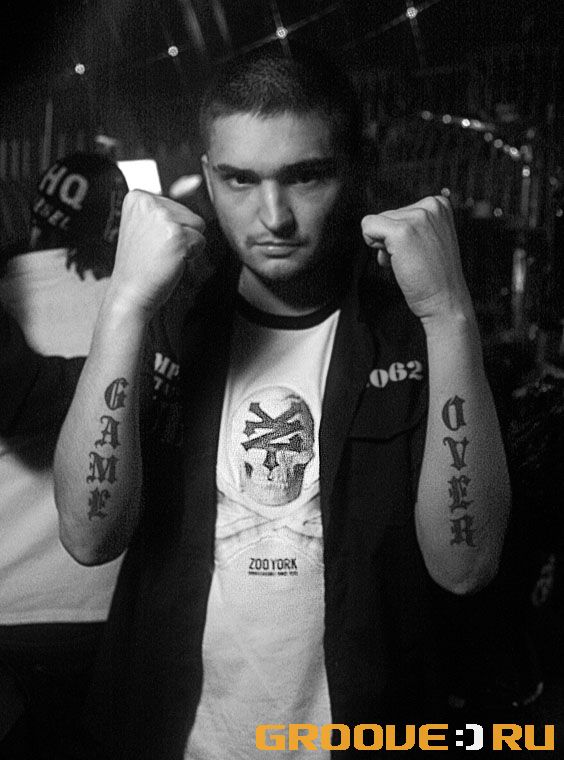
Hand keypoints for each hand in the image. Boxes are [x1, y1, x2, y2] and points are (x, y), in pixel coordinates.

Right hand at [109, 189, 207, 313]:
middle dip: (180, 236)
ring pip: (197, 226)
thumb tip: (196, 180)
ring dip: (186, 245)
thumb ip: (167, 206)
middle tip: (156, 252)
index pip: (176, 206)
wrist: (130, 292)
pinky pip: (201, 242)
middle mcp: (149, 202)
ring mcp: (162, 218)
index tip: (148, 242)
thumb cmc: (140, 263)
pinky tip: (169, 261)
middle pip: (189, 214)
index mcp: (137, 196)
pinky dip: (191, 256)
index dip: (169, 229)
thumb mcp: (147, 226)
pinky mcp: (177, 235)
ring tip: (163, 256)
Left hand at [361, 196, 473, 325]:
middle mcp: (430, 205)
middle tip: (412, 260)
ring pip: (375, 222)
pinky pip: (367, 227)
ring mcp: (417, 217)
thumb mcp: (429, 237)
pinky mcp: (401, 231)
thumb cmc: (433, 276)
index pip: (398, 211)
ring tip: (408, 261)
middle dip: (390, 240)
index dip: (399, 235)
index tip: (416, 251)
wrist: (445, 300)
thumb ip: (410, 224)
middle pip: (385, 215)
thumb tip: (377, 223)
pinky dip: (373, 245)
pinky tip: (394, 261)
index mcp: (438, 204)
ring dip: (384, 246)